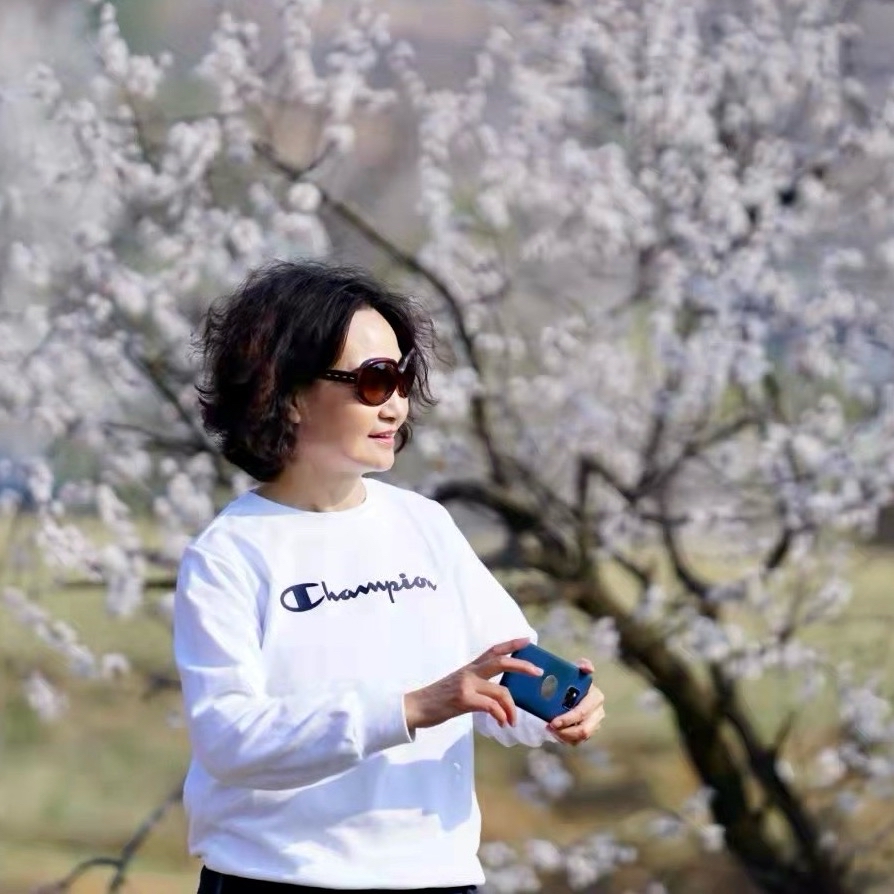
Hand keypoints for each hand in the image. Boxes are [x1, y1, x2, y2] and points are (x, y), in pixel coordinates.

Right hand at [404, 637, 542, 732]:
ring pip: (500, 690)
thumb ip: (476, 686)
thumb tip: (497, 696)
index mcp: (469, 668)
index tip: (528, 640)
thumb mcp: (458, 686)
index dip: (511, 644)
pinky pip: (490, 706)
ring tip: (512, 721)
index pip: (493, 651)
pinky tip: (501, 723)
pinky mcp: (463, 700)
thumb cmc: (437, 700)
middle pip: (501, 661)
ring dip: (511, 708)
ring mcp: (466, 685)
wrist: (415, 707)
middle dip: (522, 665)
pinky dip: (500, 715)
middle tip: (537, 672)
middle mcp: (469, 672)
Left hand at [547, 658, 604, 745]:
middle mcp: (598, 713)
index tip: (553, 722)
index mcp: (596, 698)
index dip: (568, 719)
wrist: (569, 690)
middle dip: (565, 731)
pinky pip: (577, 742)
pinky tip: (555, 732)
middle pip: (584, 730)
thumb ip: (581, 665)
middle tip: (549, 727)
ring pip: (580, 738)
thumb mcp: (574, 670)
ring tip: (550, 729)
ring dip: (564, 736)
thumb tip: (588, 668)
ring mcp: (594, 724)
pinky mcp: (588, 732)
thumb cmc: (571, 680)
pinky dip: (565, 739)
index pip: (582, 712)